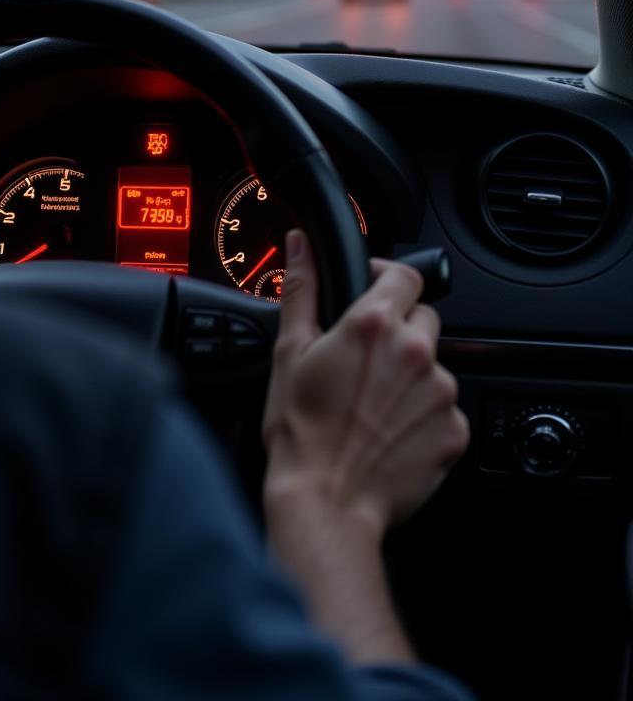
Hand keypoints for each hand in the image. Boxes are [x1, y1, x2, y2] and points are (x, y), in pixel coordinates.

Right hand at [263, 229, 468, 541]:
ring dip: (410, 377)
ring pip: (433, 366)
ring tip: (371, 405)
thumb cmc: (300, 430)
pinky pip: (444, 410)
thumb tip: (301, 245)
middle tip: (363, 363)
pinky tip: (389, 431)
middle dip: (398, 332)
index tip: (374, 292)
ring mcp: (441, 392)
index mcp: (374, 325)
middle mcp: (416, 352)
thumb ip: (302, 289)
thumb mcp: (290, 351)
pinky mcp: (454, 430)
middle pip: (423, 320)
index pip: (406, 276)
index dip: (388, 280)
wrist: (325, 499)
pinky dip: (422, 416)